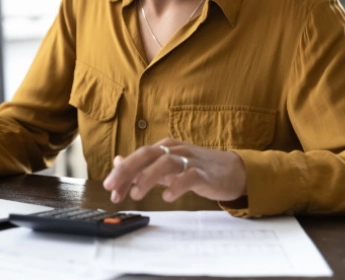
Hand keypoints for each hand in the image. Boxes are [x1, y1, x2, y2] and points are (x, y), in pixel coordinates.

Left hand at [103, 138, 246, 202]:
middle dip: (127, 170)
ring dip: (148, 177)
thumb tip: (117, 162)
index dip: (122, 172)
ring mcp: (190, 160)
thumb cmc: (198, 168)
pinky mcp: (204, 173)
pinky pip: (189, 176)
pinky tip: (167, 196)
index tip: (110, 189)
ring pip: (166, 162)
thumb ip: (144, 165)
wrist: (234, 170)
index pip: (138, 157)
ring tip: (136, 194)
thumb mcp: (168, 165)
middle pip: (147, 154)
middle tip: (111, 186)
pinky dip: (176, 185)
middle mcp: (176, 150)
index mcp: (166, 148)